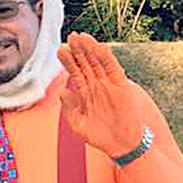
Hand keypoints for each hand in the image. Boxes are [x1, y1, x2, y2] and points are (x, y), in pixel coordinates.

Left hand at [56, 32, 146, 158]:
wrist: (120, 146)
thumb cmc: (99, 137)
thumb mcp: (78, 124)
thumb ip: (69, 108)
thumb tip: (61, 92)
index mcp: (86, 93)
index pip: (75, 72)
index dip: (68, 61)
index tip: (60, 49)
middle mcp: (97, 85)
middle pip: (86, 63)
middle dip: (78, 50)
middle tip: (71, 36)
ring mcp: (109, 84)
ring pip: (98, 63)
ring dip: (90, 49)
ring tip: (82, 36)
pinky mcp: (122, 86)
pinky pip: (113, 69)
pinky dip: (107, 58)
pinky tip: (100, 47)